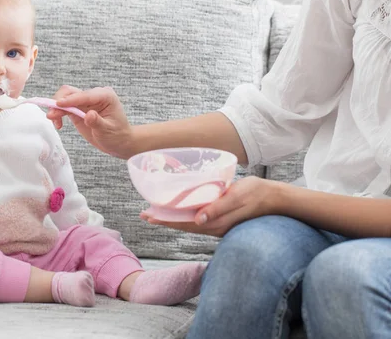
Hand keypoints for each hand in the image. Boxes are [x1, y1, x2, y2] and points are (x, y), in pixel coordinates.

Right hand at [47, 85, 135, 158]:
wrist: (119, 142)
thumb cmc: (117, 135)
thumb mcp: (108, 130)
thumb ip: (97, 122)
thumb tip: (88, 115)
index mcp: (105, 96)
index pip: (85, 95)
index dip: (71, 100)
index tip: (58, 104)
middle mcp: (94, 95)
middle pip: (71, 92)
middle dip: (59, 102)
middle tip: (52, 115)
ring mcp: (85, 101)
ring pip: (65, 98)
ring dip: (56, 108)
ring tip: (52, 119)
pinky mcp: (78, 109)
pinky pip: (65, 108)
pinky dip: (58, 114)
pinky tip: (58, 124)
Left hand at [140, 176, 276, 236]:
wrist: (276, 198)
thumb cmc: (256, 194)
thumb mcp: (236, 197)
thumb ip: (218, 209)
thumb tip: (199, 220)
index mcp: (216, 223)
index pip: (184, 223)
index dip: (165, 220)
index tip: (148, 216)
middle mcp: (215, 227)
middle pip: (183, 225)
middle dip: (163, 220)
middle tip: (144, 214)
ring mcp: (218, 224)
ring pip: (189, 223)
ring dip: (172, 218)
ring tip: (156, 213)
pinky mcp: (222, 219)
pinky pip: (198, 219)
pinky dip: (185, 216)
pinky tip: (179, 211)